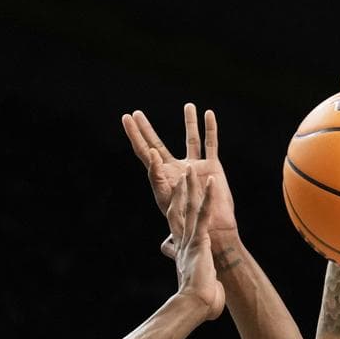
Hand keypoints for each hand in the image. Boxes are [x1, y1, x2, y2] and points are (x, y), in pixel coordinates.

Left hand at [121, 105, 238, 252]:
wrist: (210, 233)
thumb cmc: (188, 224)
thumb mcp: (167, 200)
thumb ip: (158, 178)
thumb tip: (152, 154)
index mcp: (162, 178)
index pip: (144, 152)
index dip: (135, 135)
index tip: (126, 118)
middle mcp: (177, 170)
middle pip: (158, 144)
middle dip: (147, 129)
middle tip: (136, 114)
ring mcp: (195, 167)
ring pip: (191, 139)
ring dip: (189, 122)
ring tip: (188, 105)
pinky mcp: (213, 167)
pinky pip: (211, 144)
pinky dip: (210, 129)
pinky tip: (209, 114)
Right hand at [166, 166, 225, 319]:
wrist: (195, 305)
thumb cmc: (200, 303)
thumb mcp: (200, 288)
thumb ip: (204, 283)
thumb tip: (212, 293)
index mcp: (182, 251)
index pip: (176, 225)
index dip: (175, 209)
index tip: (175, 198)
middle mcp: (182, 242)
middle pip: (176, 210)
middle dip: (178, 191)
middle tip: (179, 174)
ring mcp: (190, 240)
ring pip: (188, 208)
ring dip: (190, 187)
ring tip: (191, 169)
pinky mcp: (199, 241)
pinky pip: (203, 215)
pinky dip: (207, 197)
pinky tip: (211, 181)